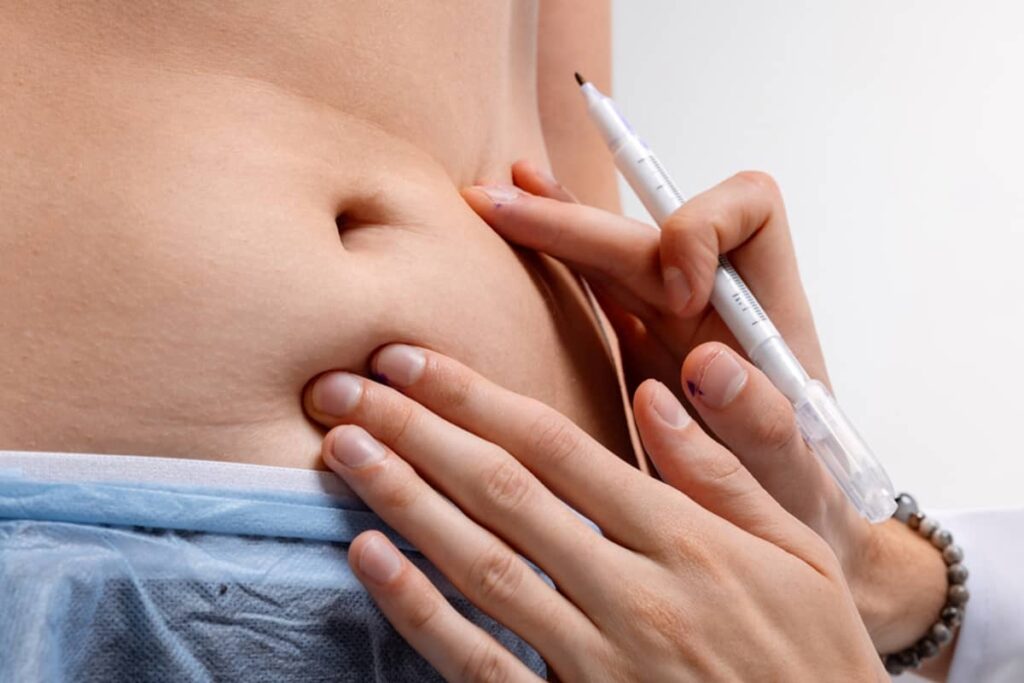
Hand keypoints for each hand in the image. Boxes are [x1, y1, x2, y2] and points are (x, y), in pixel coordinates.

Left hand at [305, 345, 884, 681]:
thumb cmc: (813, 660)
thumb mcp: (799, 557)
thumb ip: (725, 473)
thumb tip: (657, 396)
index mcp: (686, 540)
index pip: (557, 447)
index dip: (475, 396)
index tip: (414, 359)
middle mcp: (633, 591)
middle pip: (503, 491)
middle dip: (418, 429)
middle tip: (349, 386)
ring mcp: (598, 658)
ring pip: (481, 562)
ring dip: (404, 500)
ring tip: (345, 449)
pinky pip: (481, 660)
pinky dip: (418, 609)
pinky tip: (368, 558)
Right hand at [462, 164, 948, 660]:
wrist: (786, 530)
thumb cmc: (800, 508)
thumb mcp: (792, 482)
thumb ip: (762, 426)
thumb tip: (709, 363)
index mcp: (765, 314)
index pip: (748, 211)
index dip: (702, 232)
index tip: (678, 294)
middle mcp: (714, 302)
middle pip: (646, 227)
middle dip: (575, 218)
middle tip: (501, 204)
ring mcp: (669, 319)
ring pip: (608, 247)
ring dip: (551, 220)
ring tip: (494, 196)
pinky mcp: (635, 344)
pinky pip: (590, 284)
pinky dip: (549, 253)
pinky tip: (512, 227)